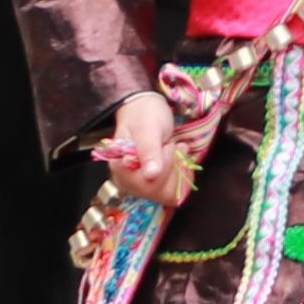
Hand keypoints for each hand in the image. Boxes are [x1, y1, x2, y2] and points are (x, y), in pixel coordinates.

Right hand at [99, 92, 196, 208]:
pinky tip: (180, 158)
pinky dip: (183, 175)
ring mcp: (141, 184)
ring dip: (179, 171)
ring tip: (176, 149)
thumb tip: (151, 176)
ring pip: (167, 194)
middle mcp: (128, 181)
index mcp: (120, 168)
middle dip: (172, 167)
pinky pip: (174, 192)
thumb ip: (149, 151)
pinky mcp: (154, 184)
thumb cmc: (144, 115)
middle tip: (172, 145)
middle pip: (157, 192)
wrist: (146, 109)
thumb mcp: (148, 128)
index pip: (145, 185)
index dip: (163, 168)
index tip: (166, 147)